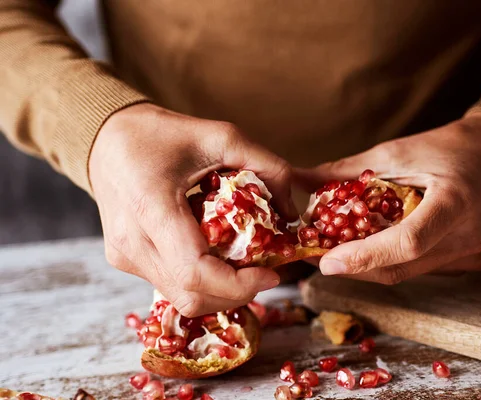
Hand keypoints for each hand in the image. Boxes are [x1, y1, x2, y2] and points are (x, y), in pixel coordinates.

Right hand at [89, 104, 295, 315]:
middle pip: (191, 296)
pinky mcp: (125, 261)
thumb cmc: (161, 134)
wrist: (107, 140)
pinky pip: (171, 287)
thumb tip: (292, 212)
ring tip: (245, 267)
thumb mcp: (221, 136)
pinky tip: (218, 260)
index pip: (196, 272)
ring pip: (182, 299)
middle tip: (264, 271)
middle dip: (237, 293)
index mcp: (151, 208)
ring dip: (221, 292)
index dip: (239, 284)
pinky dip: (202, 283)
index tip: (271, 273)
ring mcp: (125, 256)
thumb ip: (267, 167)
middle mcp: (132, 242)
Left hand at [296, 112, 480, 283]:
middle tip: (316, 256)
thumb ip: (349, 171)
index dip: (364, 256)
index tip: (326, 262)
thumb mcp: (399, 150)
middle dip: (353, 266)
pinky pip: (418, 268)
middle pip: (400, 267)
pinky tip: (366, 248)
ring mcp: (470, 255)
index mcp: (456, 202)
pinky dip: (388, 260)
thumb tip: (302, 181)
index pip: (408, 243)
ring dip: (367, 265)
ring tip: (333, 250)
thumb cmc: (452, 146)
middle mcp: (468, 238)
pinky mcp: (466, 262)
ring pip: (406, 273)